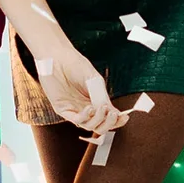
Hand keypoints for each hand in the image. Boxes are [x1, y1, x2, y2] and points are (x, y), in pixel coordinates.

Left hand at [25, 24, 124, 138]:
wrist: (57, 57)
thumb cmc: (75, 64)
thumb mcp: (94, 80)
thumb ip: (101, 96)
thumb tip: (111, 110)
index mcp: (94, 100)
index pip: (107, 116)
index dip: (117, 120)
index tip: (125, 117)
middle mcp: (85, 107)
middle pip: (99, 125)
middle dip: (109, 123)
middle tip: (114, 115)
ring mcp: (74, 109)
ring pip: (89, 126)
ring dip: (99, 120)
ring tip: (102, 108)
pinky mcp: (62, 109)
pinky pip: (75, 119)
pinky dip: (85, 117)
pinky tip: (91, 108)